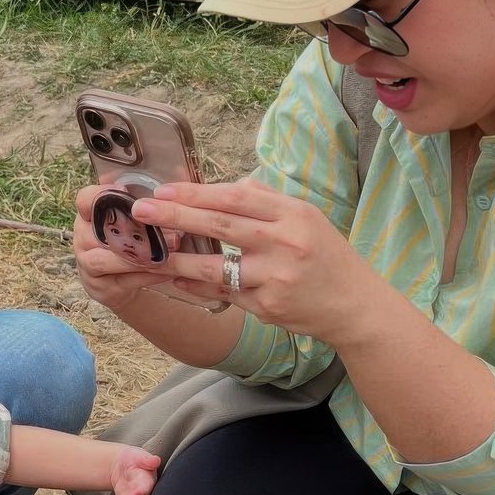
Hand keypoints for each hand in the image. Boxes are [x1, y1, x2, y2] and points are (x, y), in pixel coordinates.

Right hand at [72, 185, 184, 313]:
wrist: (120, 281)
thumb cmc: (132, 241)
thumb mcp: (134, 220)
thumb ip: (148, 203)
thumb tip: (181, 176)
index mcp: (89, 215)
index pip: (84, 199)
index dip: (101, 194)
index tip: (126, 192)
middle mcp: (83, 238)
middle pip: (100, 232)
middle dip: (136, 231)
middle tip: (169, 232)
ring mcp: (88, 264)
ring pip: (109, 259)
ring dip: (140, 257)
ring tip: (168, 254)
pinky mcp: (100, 287)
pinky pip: (124, 281)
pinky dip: (148, 276)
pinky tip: (170, 271)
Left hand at [130, 180, 367, 343]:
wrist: (354, 305)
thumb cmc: (325, 255)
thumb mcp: (306, 217)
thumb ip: (266, 200)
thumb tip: (223, 186)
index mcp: (294, 215)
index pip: (236, 197)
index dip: (196, 193)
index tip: (163, 190)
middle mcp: (285, 245)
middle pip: (221, 226)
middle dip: (176, 216)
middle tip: (140, 211)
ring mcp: (275, 279)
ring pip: (215, 267)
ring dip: (175, 259)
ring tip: (146, 252)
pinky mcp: (267, 307)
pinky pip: (222, 293)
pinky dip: (195, 286)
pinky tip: (173, 278)